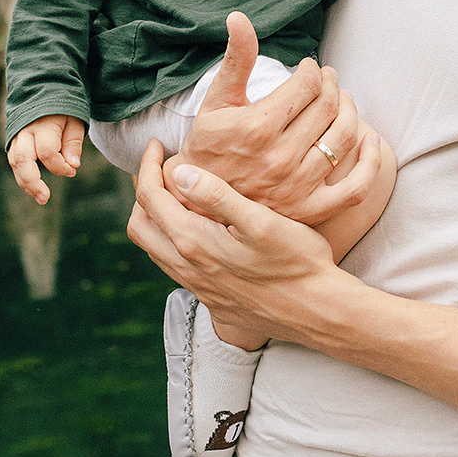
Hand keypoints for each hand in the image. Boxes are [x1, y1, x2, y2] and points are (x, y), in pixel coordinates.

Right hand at [6, 114, 84, 203]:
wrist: (43, 91)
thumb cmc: (62, 108)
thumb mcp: (74, 120)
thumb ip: (73, 143)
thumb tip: (73, 165)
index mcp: (43, 125)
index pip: (48, 152)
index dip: (60, 166)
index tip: (72, 170)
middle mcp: (26, 131)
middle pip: (23, 160)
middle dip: (32, 182)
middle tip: (44, 198)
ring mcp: (17, 136)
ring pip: (15, 163)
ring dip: (25, 183)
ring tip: (40, 197)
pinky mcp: (13, 142)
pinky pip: (14, 161)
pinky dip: (22, 176)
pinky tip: (33, 188)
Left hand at [128, 141, 339, 346]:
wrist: (318, 312)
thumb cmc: (297, 262)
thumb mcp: (261, 222)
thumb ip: (218, 196)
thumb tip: (181, 172)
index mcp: (194, 242)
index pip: (150, 198)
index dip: (147, 165)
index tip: (159, 144)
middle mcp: (187, 268)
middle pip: (140, 226)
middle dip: (143, 191)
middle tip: (159, 167)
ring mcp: (197, 287)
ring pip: (155, 248)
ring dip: (156, 217)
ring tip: (176, 193)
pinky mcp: (210, 298)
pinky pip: (173, 265)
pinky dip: (172, 238)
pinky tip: (199, 227)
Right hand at [177, 12, 379, 224]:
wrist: (196, 201)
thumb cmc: (207, 145)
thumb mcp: (216, 99)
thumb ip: (236, 59)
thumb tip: (239, 16)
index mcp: (258, 126)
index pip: (308, 85)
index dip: (314, 70)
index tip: (309, 67)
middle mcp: (280, 157)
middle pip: (328, 107)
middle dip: (332, 85)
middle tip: (328, 78)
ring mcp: (296, 187)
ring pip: (342, 139)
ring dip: (350, 112)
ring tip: (342, 100)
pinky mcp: (307, 210)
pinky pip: (353, 189)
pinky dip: (369, 165)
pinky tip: (370, 142)